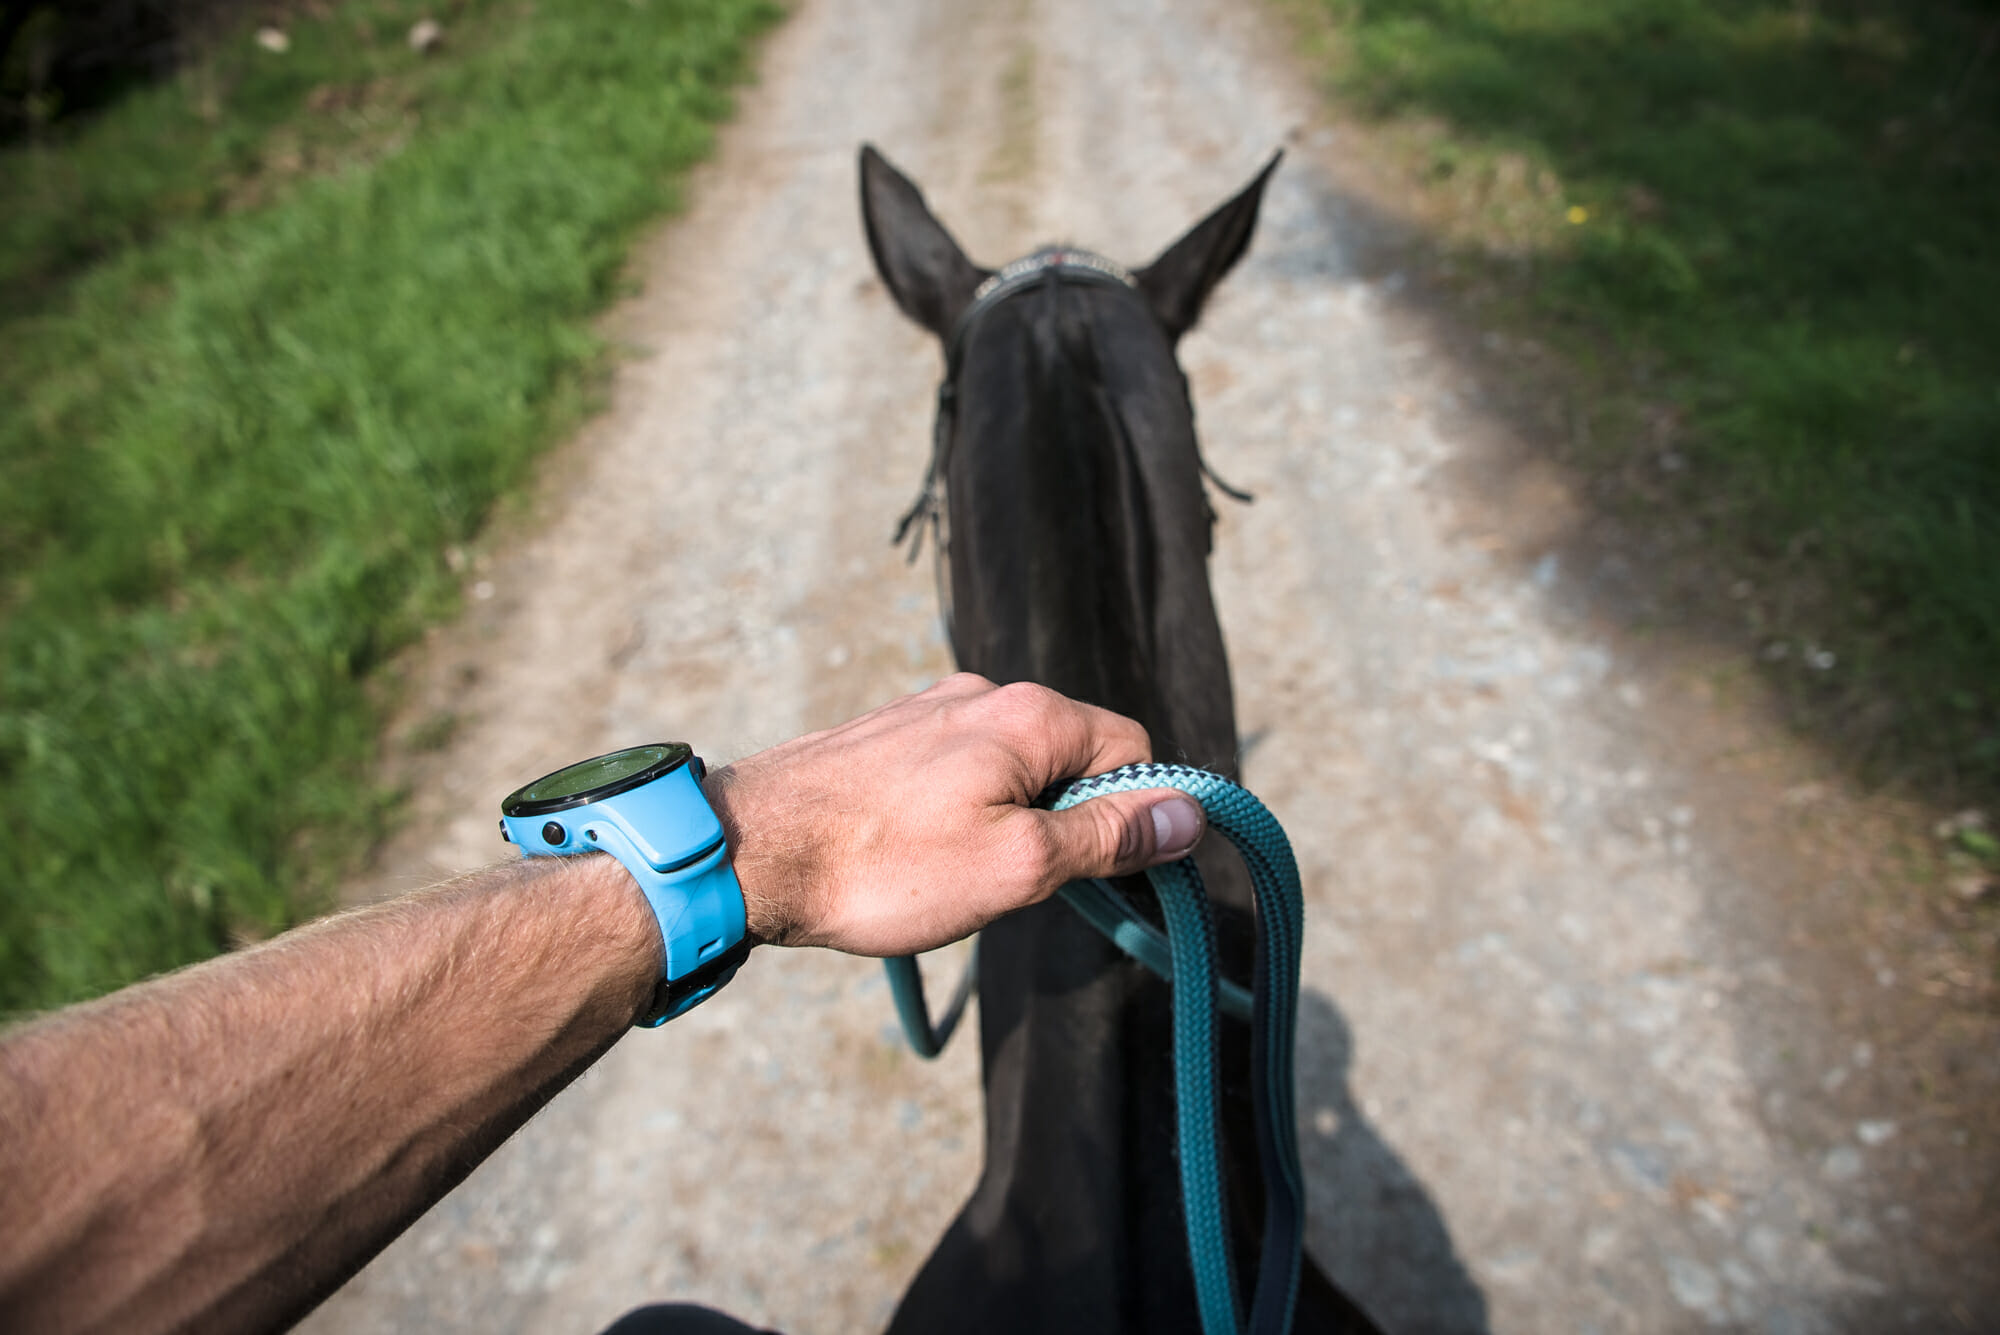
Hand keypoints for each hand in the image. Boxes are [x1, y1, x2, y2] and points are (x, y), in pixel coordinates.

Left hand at [703, 674, 1206, 954]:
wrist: (747, 852)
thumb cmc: (882, 867)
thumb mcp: (1018, 866)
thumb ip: (1107, 836)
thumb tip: (1190, 814)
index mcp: (1028, 713)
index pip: (1130, 750)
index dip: (1132, 816)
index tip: (1100, 875)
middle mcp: (982, 693)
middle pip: (1072, 756)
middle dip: (1065, 822)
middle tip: (1018, 885)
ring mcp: (929, 710)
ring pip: (1014, 768)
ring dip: (1011, 823)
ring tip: (958, 876)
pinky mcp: (887, 736)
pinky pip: (960, 770)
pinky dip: (962, 815)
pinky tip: (919, 857)